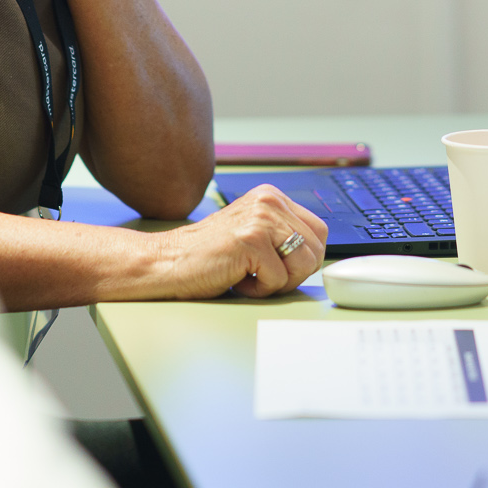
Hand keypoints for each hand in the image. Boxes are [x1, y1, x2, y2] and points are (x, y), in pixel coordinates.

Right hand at [151, 185, 328, 298]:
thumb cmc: (209, 255)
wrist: (168, 262)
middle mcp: (269, 201)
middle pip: (316, 249)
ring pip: (304, 265)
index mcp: (272, 196)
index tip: (281, 267)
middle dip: (294, 274)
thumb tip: (317, 253)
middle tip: (262, 275)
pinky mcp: (251, 242)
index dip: (306, 258)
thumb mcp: (254, 231)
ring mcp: (261, 219)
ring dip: (278, 283)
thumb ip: (283, 233)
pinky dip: (258, 291)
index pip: (319, 231)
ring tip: (249, 276)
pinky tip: (236, 279)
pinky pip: (278, 280)